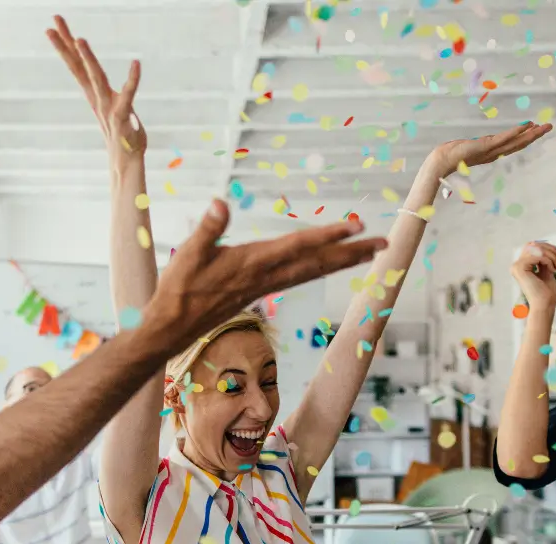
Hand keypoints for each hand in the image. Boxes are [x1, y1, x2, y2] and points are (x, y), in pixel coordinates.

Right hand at [47, 16, 144, 157]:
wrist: (126, 161)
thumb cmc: (123, 136)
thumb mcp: (116, 111)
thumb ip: (115, 97)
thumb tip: (112, 87)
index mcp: (94, 95)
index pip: (76, 66)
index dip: (65, 46)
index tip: (52, 27)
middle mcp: (97, 98)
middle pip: (78, 66)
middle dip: (66, 44)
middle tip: (54, 22)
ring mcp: (108, 107)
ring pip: (96, 78)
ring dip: (88, 59)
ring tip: (79, 39)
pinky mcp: (122, 116)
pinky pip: (128, 94)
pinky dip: (132, 79)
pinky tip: (136, 63)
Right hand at [145, 200, 386, 351]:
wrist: (172, 327)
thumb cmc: (178, 289)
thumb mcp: (188, 253)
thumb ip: (208, 228)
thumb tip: (220, 204)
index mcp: (252, 263)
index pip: (297, 246)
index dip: (327, 235)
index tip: (355, 227)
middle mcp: (266, 276)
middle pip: (317, 263)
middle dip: (351, 252)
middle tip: (383, 243)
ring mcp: (265, 285)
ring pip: (312, 271)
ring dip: (342, 261)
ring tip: (370, 253)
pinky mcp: (260, 291)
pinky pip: (300, 278)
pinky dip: (321, 269)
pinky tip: (331, 265)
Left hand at [426, 123, 552, 179]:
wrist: (441, 161)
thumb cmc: (451, 155)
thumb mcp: (468, 149)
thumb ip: (476, 147)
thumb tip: (477, 145)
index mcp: (492, 153)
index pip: (513, 144)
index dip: (526, 137)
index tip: (538, 129)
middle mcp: (494, 153)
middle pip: (519, 143)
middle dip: (535, 135)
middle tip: (550, 127)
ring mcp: (491, 150)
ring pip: (515, 141)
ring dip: (531, 134)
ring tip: (544, 127)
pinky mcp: (486, 146)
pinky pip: (504, 138)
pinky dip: (516, 132)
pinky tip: (527, 125)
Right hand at [510, 241, 555, 310]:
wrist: (545, 304)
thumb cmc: (547, 292)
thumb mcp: (546, 270)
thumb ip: (544, 259)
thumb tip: (546, 246)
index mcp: (521, 266)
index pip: (531, 246)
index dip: (546, 246)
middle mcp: (516, 265)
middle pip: (533, 245)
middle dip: (551, 250)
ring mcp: (516, 266)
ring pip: (537, 249)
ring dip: (552, 256)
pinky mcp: (519, 268)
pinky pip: (538, 256)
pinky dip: (549, 261)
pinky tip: (553, 270)